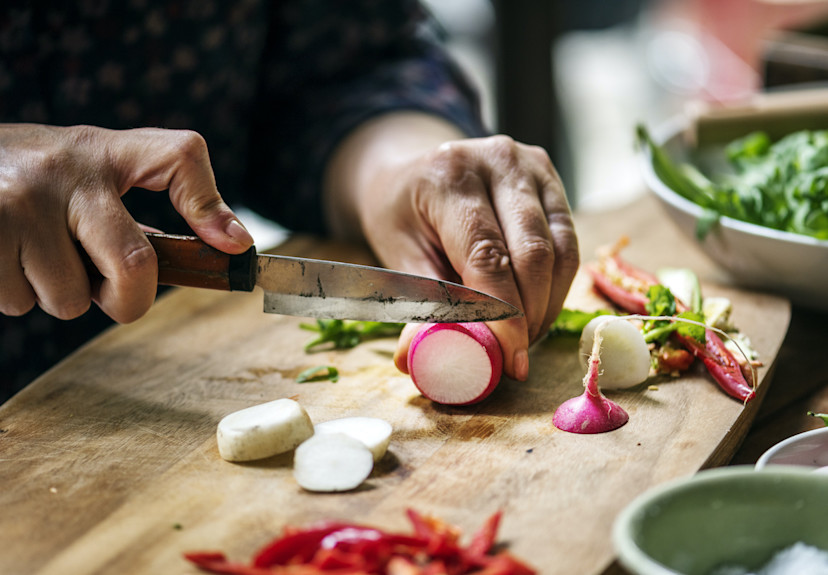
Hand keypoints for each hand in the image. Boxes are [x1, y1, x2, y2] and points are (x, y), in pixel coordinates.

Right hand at [0, 124, 252, 322]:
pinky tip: (8, 256)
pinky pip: (18, 303)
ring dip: (57, 295)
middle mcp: (63, 172)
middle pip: (133, 266)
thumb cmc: (42, 173)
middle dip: (125, 297)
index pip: (179, 158)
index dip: (210, 207)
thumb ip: (166, 191)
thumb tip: (235, 242)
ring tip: (37, 253)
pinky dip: (17, 294)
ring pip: (68, 299)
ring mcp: (16, 203)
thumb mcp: (101, 165)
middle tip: (104, 283)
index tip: (234, 248)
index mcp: (105, 151)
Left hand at [324, 113, 578, 380]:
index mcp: (448, 176)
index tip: (512, 360)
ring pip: (560, 250)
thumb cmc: (402, 215)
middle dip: (530, 315)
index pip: (487, 254)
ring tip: (524, 338)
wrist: (412, 170)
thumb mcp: (396, 255)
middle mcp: (497, 160)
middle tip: (517, 356)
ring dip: (547, 304)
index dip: (505, 314)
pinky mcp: (551, 180)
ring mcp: (530, 166)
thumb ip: (418, 303)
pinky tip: (536, 310)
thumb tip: (416, 359)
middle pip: (533, 252)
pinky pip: (568, 243)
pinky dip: (556, 285)